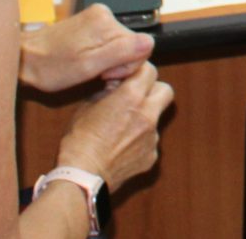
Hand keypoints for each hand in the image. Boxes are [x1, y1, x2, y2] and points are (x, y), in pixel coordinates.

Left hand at [21, 5, 154, 92]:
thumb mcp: (87, 67)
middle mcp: (105, 13)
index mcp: (106, 21)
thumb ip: (120, 53)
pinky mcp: (91, 22)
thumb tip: (149, 42)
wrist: (24, 59)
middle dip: (119, 64)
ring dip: (111, 61)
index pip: (142, 45)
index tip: (105, 74)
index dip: (127, 66)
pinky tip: (87, 62)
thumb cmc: (51, 68)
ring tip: (89, 69)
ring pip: (122, 44)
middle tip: (96, 74)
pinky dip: (103, 55)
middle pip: (132, 44)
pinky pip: (111, 41)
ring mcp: (97, 17)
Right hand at [57, 63, 174, 188]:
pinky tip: (121, 148)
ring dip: (144, 118)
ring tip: (121, 129)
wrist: (83, 175)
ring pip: (156, 118)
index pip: (150, 70)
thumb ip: (108, 91)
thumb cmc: (80, 139)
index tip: (130, 76)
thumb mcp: (87, 105)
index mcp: (131, 97)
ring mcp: (152, 137)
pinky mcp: (151, 156)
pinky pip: (150, 142)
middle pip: (166, 91)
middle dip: (153, 90)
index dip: (140, 70)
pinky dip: (139, 141)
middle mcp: (148, 115)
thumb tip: (116, 86)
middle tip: (136, 96)